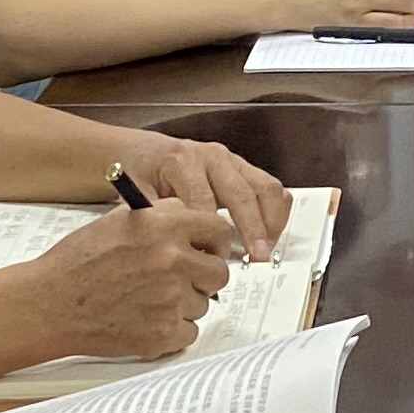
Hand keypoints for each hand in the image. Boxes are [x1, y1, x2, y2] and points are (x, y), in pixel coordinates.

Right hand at [1, 203, 226, 362]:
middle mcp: (171, 260)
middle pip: (219, 273)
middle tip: (181, 281)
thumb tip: (195, 220)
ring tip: (147, 300)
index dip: (215, 244)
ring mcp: (169, 298)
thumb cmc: (77, 263)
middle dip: (203, 278)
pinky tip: (145, 320)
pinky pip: (188, 333)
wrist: (49, 303)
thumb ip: (163, 215)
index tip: (210, 251)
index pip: (219, 230)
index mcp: (164, 226)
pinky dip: (171, 331)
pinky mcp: (162, 332)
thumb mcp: (120, 220)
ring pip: (203, 305)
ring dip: (183, 306)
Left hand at [126, 131, 289, 256]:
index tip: (212, 259)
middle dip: (252, 229)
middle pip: (242, 194)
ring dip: (271, 222)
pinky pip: (272, 188)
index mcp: (183, 161)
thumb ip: (156, 218)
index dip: (210, 234)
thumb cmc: (142, 174)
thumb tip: (177, 252)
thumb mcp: (137, 194)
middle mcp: (213, 157)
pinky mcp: (246, 169)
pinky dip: (276, 213)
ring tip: (265, 250)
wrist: (147, 153)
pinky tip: (267, 236)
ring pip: (266, 188)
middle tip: (256, 258)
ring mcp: (234, 161)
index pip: (205, 200)